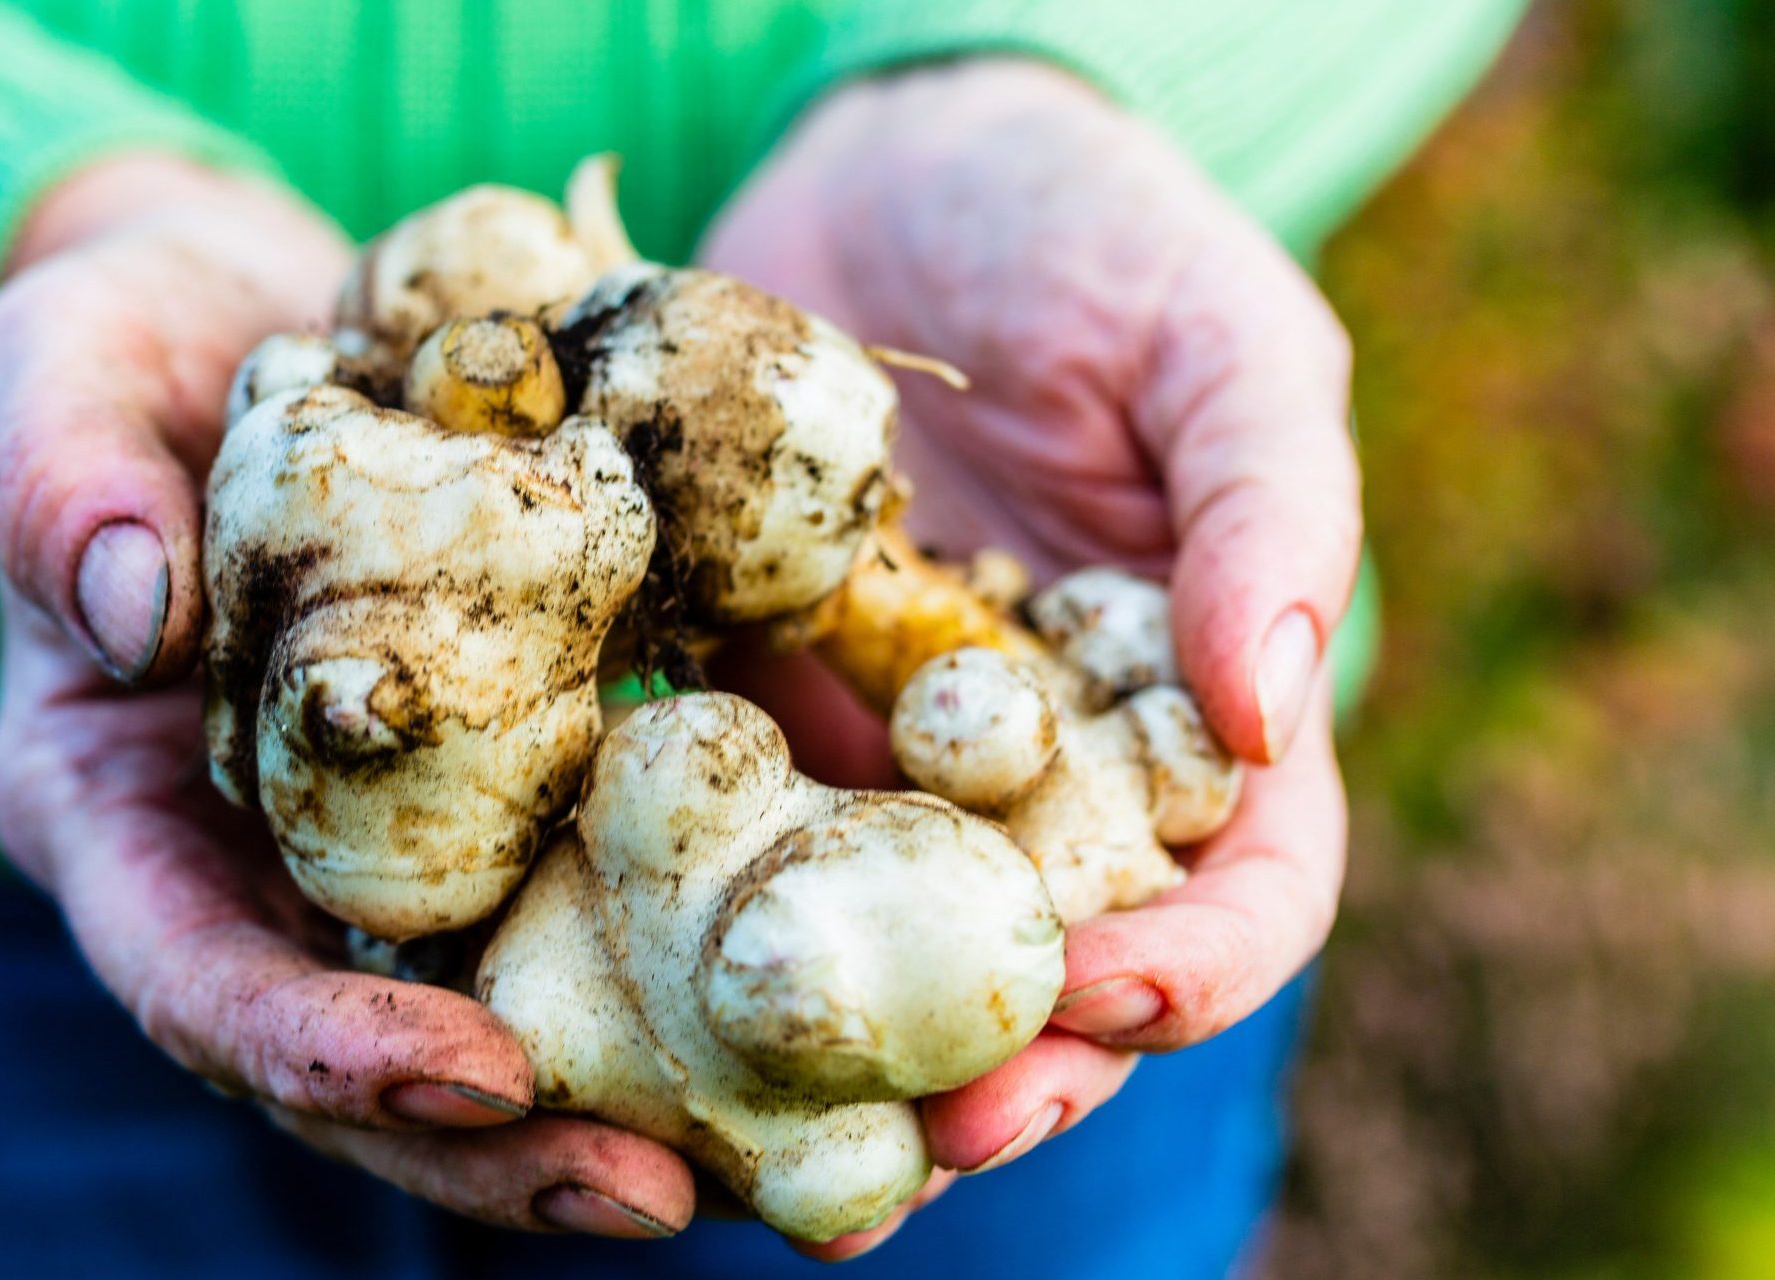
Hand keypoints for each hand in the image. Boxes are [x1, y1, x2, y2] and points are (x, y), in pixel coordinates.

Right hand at [0, 156, 694, 1239]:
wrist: (247, 312)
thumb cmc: (115, 343)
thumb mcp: (49, 373)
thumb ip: (57, 483)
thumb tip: (133, 614)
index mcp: (124, 821)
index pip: (199, 984)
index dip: (322, 1050)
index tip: (468, 1073)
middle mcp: (267, 872)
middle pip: (375, 1058)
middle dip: (508, 1143)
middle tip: (661, 1193)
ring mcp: (403, 843)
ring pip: (513, 1014)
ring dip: (644, 1100)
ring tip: (788, 1163)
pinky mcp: (528, 780)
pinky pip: (616, 890)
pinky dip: (720, 951)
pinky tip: (845, 991)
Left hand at [703, 59, 1357, 1255]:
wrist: (879, 165)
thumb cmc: (1086, 225)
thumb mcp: (1217, 331)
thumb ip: (1264, 506)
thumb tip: (1275, 711)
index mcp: (1190, 702)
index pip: (1241, 886)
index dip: (1195, 966)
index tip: (1108, 992)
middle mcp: (1039, 760)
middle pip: (1050, 962)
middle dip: (1009, 1064)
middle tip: (934, 1135)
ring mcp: (882, 747)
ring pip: (877, 940)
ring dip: (839, 1043)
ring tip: (776, 1118)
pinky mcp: (744, 704)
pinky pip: (721, 834)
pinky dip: (688, 914)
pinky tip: (632, 970)